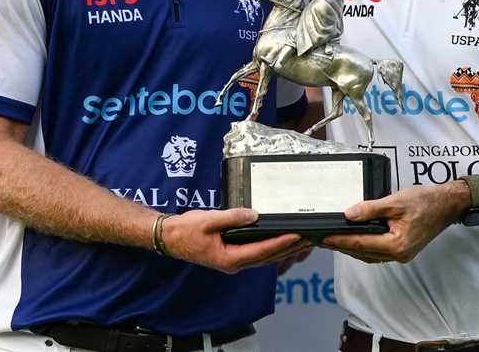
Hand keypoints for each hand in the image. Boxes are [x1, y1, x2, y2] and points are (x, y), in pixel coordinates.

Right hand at [158, 208, 307, 273]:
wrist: (170, 238)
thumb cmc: (186, 230)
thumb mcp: (208, 220)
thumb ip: (232, 217)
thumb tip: (254, 215)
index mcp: (229, 258)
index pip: (261, 251)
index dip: (280, 243)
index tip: (296, 236)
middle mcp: (234, 263)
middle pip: (267, 258)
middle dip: (288, 249)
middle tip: (308, 239)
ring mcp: (233, 261)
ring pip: (264, 258)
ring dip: (283, 250)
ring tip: (301, 241)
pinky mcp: (232, 255)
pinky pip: (256, 253)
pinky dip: (271, 248)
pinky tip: (280, 241)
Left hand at [321, 183, 465, 263]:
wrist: (447, 204)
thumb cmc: (426, 202)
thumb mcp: (395, 201)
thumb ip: (370, 209)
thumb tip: (349, 215)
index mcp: (396, 244)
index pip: (360, 243)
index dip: (339, 240)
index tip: (323, 237)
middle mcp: (398, 254)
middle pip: (362, 252)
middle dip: (341, 245)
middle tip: (321, 240)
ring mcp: (401, 254)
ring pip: (368, 254)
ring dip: (351, 248)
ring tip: (333, 240)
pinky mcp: (402, 250)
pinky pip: (377, 252)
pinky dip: (363, 247)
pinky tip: (354, 240)